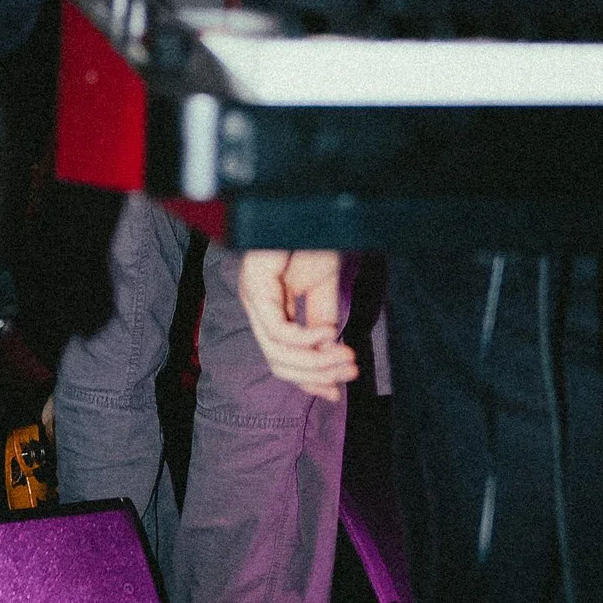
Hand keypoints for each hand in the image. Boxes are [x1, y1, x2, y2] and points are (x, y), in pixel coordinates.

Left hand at [238, 248, 356, 394]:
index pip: (280, 359)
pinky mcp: (254, 284)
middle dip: (316, 374)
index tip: (336, 395)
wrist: (310, 207)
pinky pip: (277, 329)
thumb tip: (329, 359)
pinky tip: (326, 335)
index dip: (307, 381)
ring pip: (276, 352)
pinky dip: (304, 339)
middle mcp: (255, 305)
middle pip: (276, 362)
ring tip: (346, 358)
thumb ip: (322, 325)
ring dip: (315, 361)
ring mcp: (251, 294)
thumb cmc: (315, 241)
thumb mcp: (325, 290)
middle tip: (351, 372)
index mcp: (269, 308)